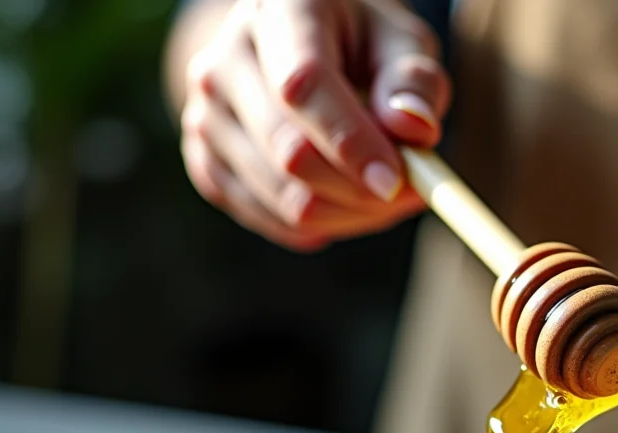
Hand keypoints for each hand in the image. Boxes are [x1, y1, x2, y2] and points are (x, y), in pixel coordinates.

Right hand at [179, 0, 448, 250]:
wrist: (300, 49)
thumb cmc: (362, 45)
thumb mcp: (402, 45)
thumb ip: (413, 83)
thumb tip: (414, 128)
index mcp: (280, 10)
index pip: (303, 85)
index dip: (350, 142)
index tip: (395, 182)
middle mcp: (226, 57)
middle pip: (289, 151)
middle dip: (359, 190)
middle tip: (412, 194)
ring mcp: (206, 110)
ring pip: (280, 196)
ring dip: (347, 213)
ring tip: (385, 193)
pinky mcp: (203, 157)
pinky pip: (264, 217)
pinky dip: (317, 225)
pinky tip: (346, 202)